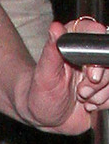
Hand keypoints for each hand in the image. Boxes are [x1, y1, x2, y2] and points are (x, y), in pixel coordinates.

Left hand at [25, 18, 108, 133]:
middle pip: (107, 57)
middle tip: (82, 91)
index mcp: (71, 42)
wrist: (47, 116)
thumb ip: (51, 51)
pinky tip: (88, 104)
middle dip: (98, 80)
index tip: (90, 73)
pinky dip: (104, 102)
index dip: (96, 49)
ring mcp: (98, 71)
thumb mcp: (44, 74)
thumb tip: (55, 27)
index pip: (93, 30)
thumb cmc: (41, 93)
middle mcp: (87, 54)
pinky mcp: (105, 88)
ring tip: (81, 97)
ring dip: (100, 93)